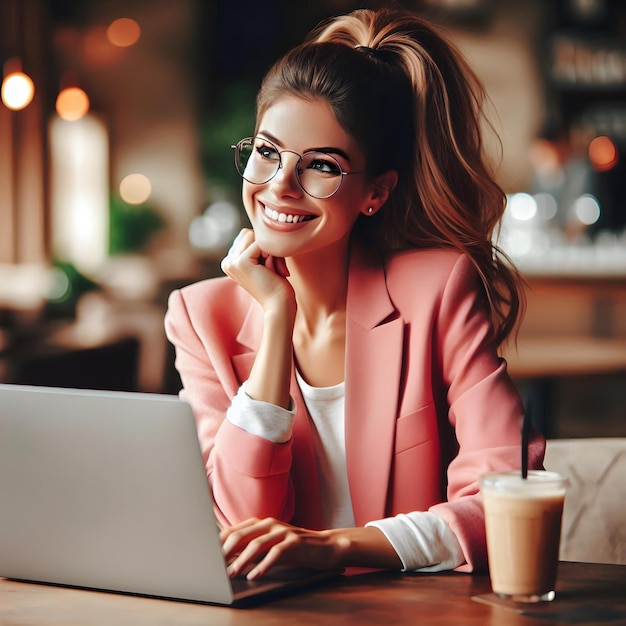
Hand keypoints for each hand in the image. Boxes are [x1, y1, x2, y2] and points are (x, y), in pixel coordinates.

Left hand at [220, 517, 338, 579]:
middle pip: (242, 535)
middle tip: (216, 568)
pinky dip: (263, 565)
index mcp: (261, 524)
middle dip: (227, 552)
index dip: (220, 544)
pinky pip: (276, 553)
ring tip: (232, 574)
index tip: (209, 558)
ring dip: (242, 561)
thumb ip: (251, 550)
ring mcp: (283, 531)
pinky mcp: (295, 542)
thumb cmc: (293, 549)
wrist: (324, 547)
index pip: (235, 531)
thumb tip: (227, 562)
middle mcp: (270, 524)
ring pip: (257, 544)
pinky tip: (255, 576)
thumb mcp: (270, 548)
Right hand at [221, 229, 293, 312]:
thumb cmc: (277, 284)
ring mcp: (231, 262)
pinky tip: (272, 272)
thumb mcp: (264, 260)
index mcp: (230, 261)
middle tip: (272, 270)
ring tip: (271, 271)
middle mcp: (227, 261)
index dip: (264, 248)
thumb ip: (256, 244)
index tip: (268, 268)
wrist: (279, 305)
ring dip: (271, 252)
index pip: (248, 235)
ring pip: (256, 237)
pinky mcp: (240, 262)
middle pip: (251, 234)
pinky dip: (273, 256)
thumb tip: (254, 228)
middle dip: (267, 248)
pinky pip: (262, 243)